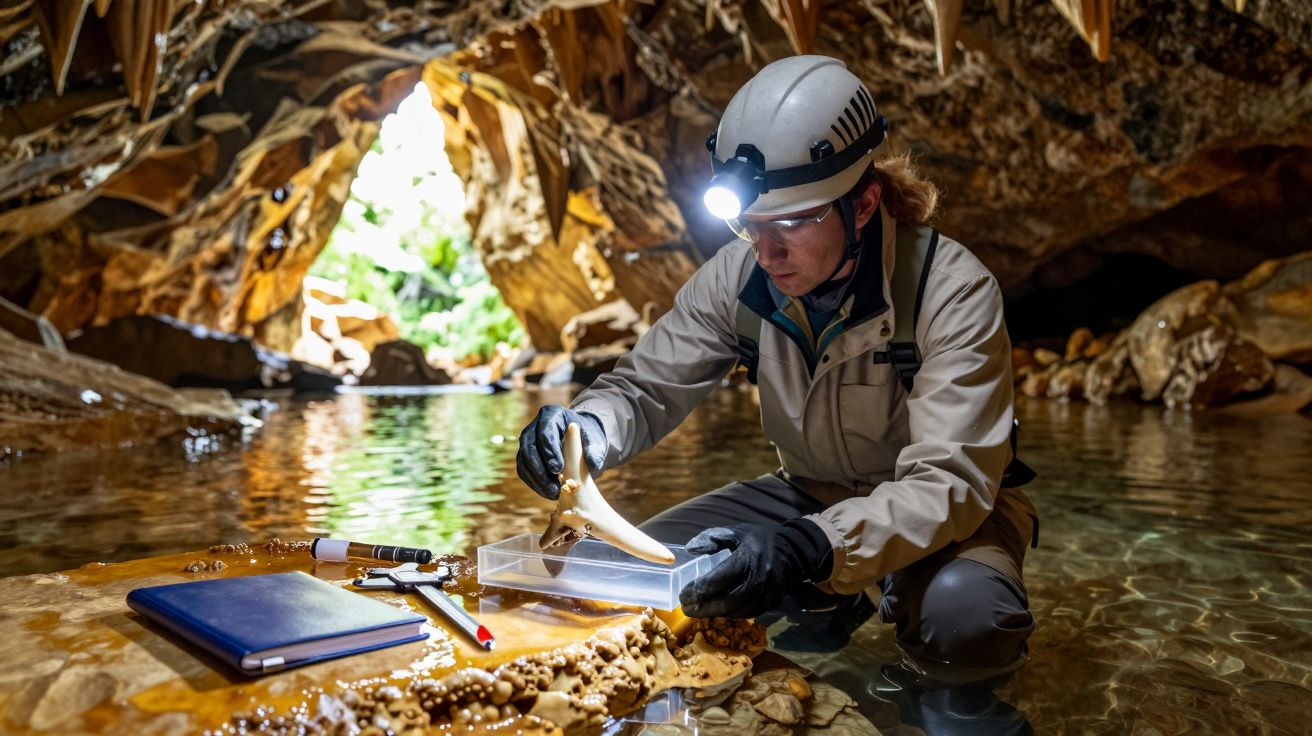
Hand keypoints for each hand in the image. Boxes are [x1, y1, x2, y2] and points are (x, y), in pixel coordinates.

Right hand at [516, 406, 606, 499]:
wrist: (580, 441)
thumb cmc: (587, 438)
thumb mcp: (595, 440)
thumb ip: (595, 450)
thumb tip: (593, 463)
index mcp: (551, 415)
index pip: (545, 432)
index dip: (549, 451)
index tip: (558, 469)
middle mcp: (535, 426)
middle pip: (529, 447)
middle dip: (540, 469)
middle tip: (554, 486)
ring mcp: (527, 440)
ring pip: (524, 460)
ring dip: (537, 479)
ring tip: (553, 493)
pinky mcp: (524, 455)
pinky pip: (524, 470)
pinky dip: (534, 483)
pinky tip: (548, 492)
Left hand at [678, 520, 832, 618]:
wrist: (793, 552)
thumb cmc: (760, 540)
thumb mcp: (736, 532)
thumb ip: (712, 538)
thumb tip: (690, 548)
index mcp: (748, 557)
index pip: (720, 577)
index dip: (700, 588)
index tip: (684, 594)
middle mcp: (758, 578)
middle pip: (727, 599)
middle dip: (704, 607)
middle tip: (687, 608)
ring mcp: (766, 593)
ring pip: (736, 610)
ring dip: (715, 613)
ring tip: (698, 611)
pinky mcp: (770, 603)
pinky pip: (746, 613)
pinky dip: (729, 614)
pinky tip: (717, 611)